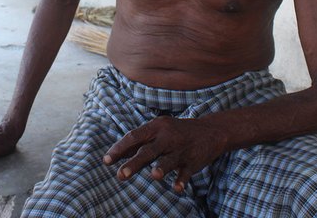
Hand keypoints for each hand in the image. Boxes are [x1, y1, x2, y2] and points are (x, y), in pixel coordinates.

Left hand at [102, 116, 221, 192]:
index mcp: (156, 127)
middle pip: (148, 150)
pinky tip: (176, 188)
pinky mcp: (193, 161)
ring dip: (161, 168)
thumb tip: (116, 154)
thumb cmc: (176, 132)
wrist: (210, 130)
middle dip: (134, 163)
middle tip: (120, 175)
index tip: (106, 161)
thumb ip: (140, 142)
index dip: (119, 148)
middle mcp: (168, 137)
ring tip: (154, 176)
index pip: (134, 137)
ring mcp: (181, 149)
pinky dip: (181, 180)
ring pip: (169, 160)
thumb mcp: (158, 130)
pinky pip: (186, 172)